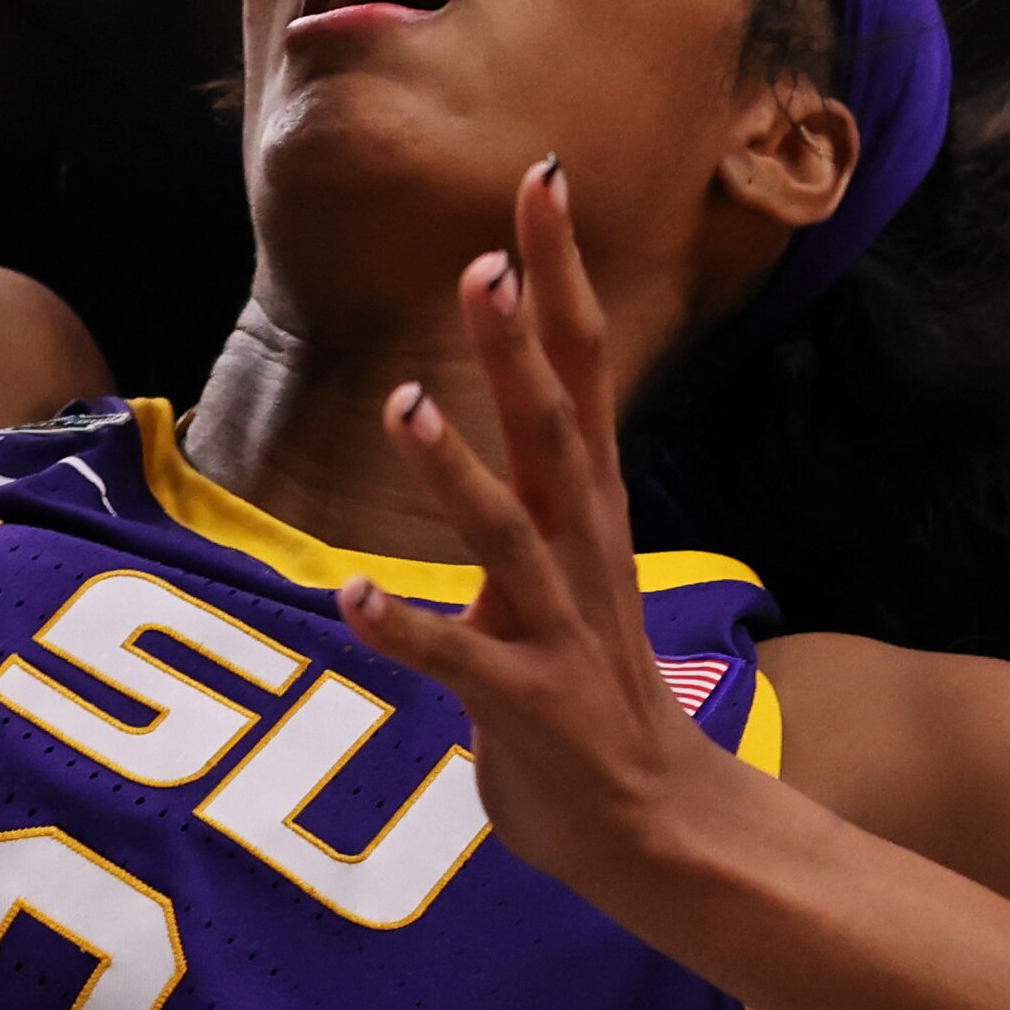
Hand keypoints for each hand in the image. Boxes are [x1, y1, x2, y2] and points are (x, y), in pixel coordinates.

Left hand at [338, 158, 761, 899]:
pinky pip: (462, 663)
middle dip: (518, 343)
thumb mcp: (548, 583)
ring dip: (455, 469)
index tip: (541, 179)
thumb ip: (511, 515)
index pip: (578, 369)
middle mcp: (579, 552)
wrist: (657, 830)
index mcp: (584, 510)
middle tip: (488, 256)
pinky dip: (408, 630)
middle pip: (555, 425)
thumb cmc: (585, 700)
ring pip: (508, 533)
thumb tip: (463, 450)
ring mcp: (557, 628)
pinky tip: (353, 602)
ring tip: (406, 402)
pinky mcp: (527, 706)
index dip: (557, 276)